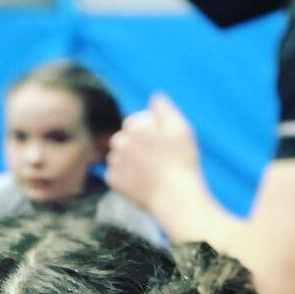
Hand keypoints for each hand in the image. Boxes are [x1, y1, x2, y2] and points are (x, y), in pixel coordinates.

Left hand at [106, 93, 202, 211]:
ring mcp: (114, 162)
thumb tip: (154, 96)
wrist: (175, 197)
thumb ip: (165, 109)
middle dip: (136, 144)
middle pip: (123, 138)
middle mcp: (119, 142)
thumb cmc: (182, 161)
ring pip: (119, 155)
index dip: (148, 131)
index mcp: (134, 127)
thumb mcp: (181, 129)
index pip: (133, 122)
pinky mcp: (112, 180)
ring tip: (150, 170)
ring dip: (129, 160)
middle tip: (155, 157)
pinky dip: (126, 176)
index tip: (160, 142)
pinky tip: (142, 181)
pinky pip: (116, 173)